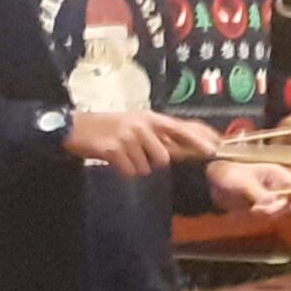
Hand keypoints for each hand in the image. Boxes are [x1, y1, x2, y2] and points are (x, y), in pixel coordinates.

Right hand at [65, 110, 221, 177]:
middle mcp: (142, 124)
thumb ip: (159, 137)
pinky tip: (113, 159)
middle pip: (164, 157)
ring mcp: (128, 136)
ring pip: (147, 167)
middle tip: (134, 153)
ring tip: (122, 154)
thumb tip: (184, 150)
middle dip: (152, 161)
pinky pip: (130, 172)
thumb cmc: (108, 129)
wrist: (75, 129)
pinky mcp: (115, 149)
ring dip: (135, 166)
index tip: (214, 149)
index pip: (180, 128)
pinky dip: (123, 170)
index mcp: (149, 118)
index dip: (198, 140)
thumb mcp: (136, 126)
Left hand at [208, 160, 290, 216]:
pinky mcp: (261, 205)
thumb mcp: (245, 183)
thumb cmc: (229, 175)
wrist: (213, 182)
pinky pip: (267, 215)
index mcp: (276, 173)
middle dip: (278, 208)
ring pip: (278, 210)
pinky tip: (249, 210)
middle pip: (289, 201)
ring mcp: (269, 196)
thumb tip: (272, 202)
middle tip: (262, 209)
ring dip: (267, 212)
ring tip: (252, 209)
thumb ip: (259, 193)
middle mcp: (275, 185)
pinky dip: (260, 215)